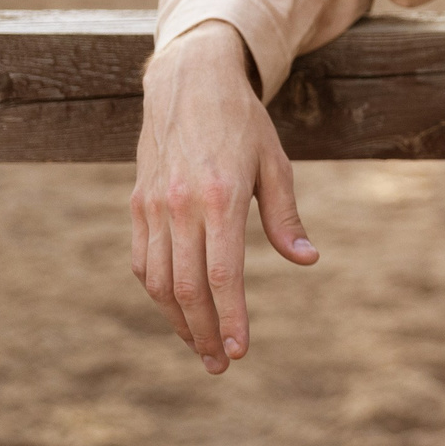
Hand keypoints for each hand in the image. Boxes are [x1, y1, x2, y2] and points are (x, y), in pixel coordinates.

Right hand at [130, 23, 316, 373]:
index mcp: (221, 196)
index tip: (240, 351)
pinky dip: (158, 292)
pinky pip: (142, 261)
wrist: (188, 80)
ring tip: (201, 347)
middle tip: (220, 365)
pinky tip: (178, 310)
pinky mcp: (137, 204)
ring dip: (178, 321)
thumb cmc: (242, 122)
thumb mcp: (275, 162)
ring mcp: (152, 206)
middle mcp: (180, 205)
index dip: (231, 318)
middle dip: (204, 333)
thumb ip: (286, 215)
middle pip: (187, 288)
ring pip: (158, 282)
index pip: (223, 274)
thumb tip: (307, 260)